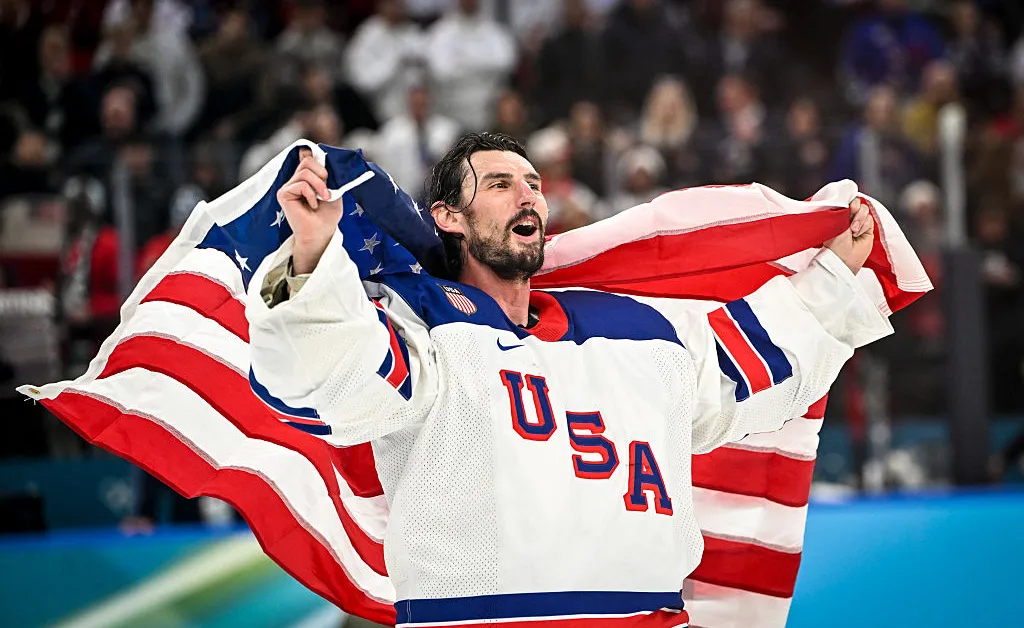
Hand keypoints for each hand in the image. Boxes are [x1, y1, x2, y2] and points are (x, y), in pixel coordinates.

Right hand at [277, 147, 342, 273]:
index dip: (314, 155)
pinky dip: (311, 194)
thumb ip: (327, 174)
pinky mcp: (283, 194)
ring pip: (305, 172)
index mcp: (306, 178)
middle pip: (307, 161)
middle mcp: (295, 180)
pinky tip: (312, 206)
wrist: (322, 233)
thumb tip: (317, 155)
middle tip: (327, 191)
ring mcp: (288, 186)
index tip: (325, 167)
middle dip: (322, 174)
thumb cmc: (327, 215)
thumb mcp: (333, 190)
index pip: (306, 156)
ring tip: (323, 198)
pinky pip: (301, 184)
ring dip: (319, 185)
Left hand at [824, 197, 873, 273]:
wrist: (843, 256)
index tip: (846, 208)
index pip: (846, 200)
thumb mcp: (836, 221)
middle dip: (854, 209)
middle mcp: (848, 217)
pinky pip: (870, 218)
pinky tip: (857, 234)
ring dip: (859, 219)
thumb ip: (844, 208)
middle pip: (857, 202)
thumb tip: (852, 199)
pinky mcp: (867, 228)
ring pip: (865, 209)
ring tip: (852, 231)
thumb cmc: (835, 241)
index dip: (848, 202)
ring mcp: (858, 222)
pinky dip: (864, 225)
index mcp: (837, 214)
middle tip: (848, 221)